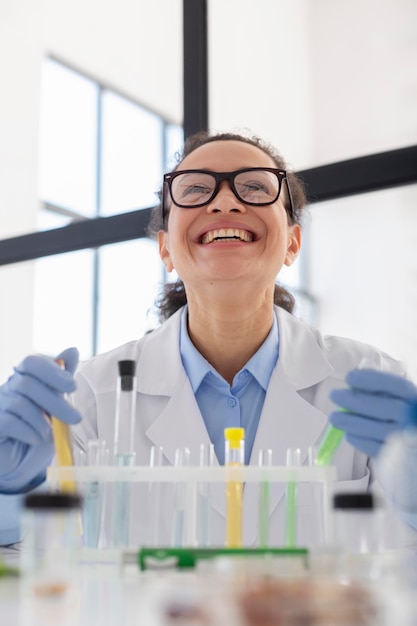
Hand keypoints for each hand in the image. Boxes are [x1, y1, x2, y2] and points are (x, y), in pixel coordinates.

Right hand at [0, 347, 81, 491]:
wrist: (21, 459)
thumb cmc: (39, 428)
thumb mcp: (55, 404)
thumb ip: (62, 378)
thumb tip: (73, 350)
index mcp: (23, 378)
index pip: (32, 363)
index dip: (52, 371)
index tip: (72, 386)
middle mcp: (8, 388)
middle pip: (29, 384)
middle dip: (56, 402)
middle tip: (76, 418)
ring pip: (21, 404)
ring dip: (43, 422)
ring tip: (52, 435)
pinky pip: (10, 422)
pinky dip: (30, 432)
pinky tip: (37, 439)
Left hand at [329, 369, 416, 457]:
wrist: (410, 444)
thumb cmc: (400, 417)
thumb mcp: (396, 400)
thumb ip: (380, 392)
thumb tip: (353, 386)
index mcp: (415, 399)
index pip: (398, 386)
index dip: (373, 380)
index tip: (349, 377)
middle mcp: (415, 418)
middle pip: (389, 408)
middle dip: (358, 401)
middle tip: (334, 395)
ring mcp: (409, 439)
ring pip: (382, 430)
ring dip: (353, 422)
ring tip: (334, 417)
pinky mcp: (400, 459)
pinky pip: (379, 450)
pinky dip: (360, 441)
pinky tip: (348, 434)